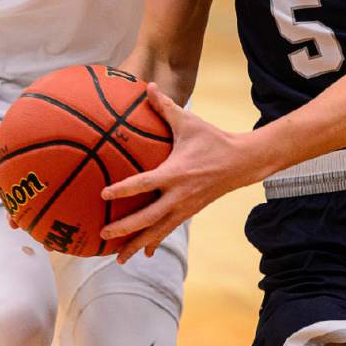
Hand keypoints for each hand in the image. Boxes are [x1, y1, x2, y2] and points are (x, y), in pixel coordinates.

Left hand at [100, 83, 251, 262]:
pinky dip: (155, 242)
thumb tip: (148, 86)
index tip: (103, 195)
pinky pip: (168, 230)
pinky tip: (145, 254)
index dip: (123, 190)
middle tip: (104, 234)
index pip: (144, 184)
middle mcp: (179, 195)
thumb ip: (166, 106)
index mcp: (175, 173)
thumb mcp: (189, 122)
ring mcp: (185, 208)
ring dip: (137, 245)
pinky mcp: (189, 212)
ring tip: (117, 259)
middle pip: (148, 217)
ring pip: (157, 231)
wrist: (241, 162)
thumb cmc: (212, 139)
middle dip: (125, 228)